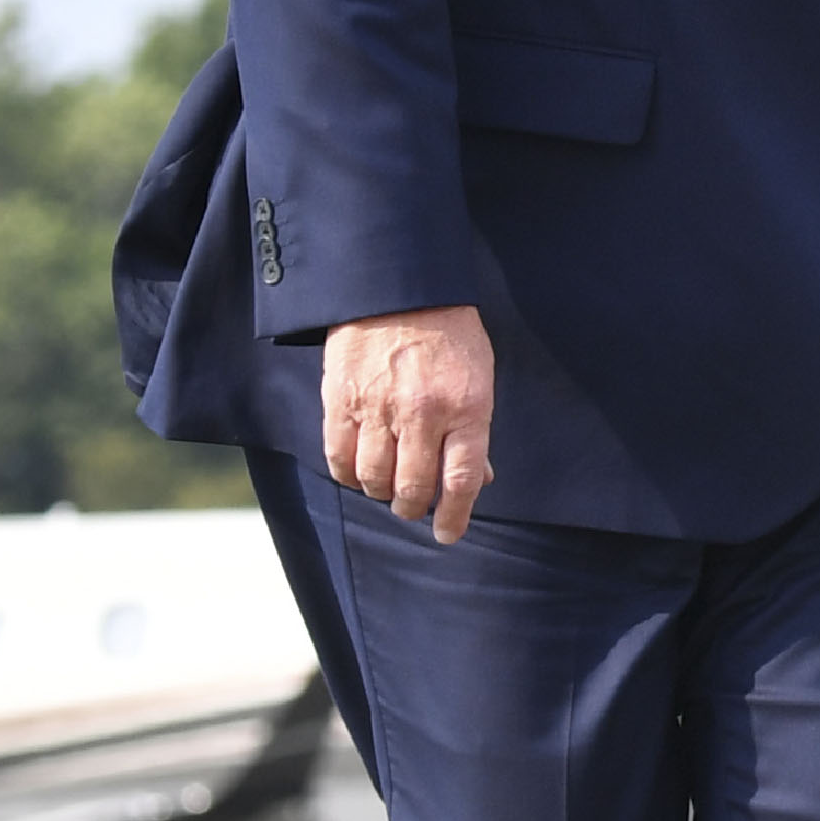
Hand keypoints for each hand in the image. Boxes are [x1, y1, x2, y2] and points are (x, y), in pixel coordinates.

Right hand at [323, 305, 495, 541]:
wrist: (398, 286)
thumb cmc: (448, 333)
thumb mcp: (479, 377)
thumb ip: (475, 431)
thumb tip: (479, 480)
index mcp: (467, 408)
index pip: (460, 481)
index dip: (453, 517)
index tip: (447, 534)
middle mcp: (423, 413)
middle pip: (413, 488)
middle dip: (412, 507)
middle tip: (412, 505)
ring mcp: (379, 408)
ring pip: (374, 479)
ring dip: (381, 493)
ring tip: (386, 486)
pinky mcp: (342, 400)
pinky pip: (339, 456)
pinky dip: (348, 475)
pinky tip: (357, 472)